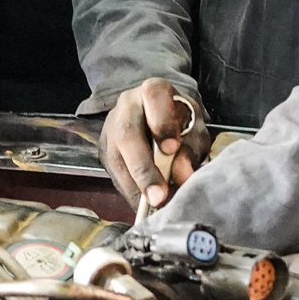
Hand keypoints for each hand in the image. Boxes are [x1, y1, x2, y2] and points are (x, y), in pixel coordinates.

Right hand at [100, 79, 207, 213]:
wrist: (155, 115)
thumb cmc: (180, 121)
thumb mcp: (193, 127)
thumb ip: (191, 146)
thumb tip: (183, 175)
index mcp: (152, 91)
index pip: (154, 97)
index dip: (162, 123)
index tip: (171, 148)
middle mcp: (126, 106)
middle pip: (127, 135)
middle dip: (144, 169)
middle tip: (159, 196)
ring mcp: (110, 128)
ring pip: (117, 159)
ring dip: (136, 188)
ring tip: (154, 208)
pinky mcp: (105, 152)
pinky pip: (115, 175)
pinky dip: (131, 193)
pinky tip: (145, 206)